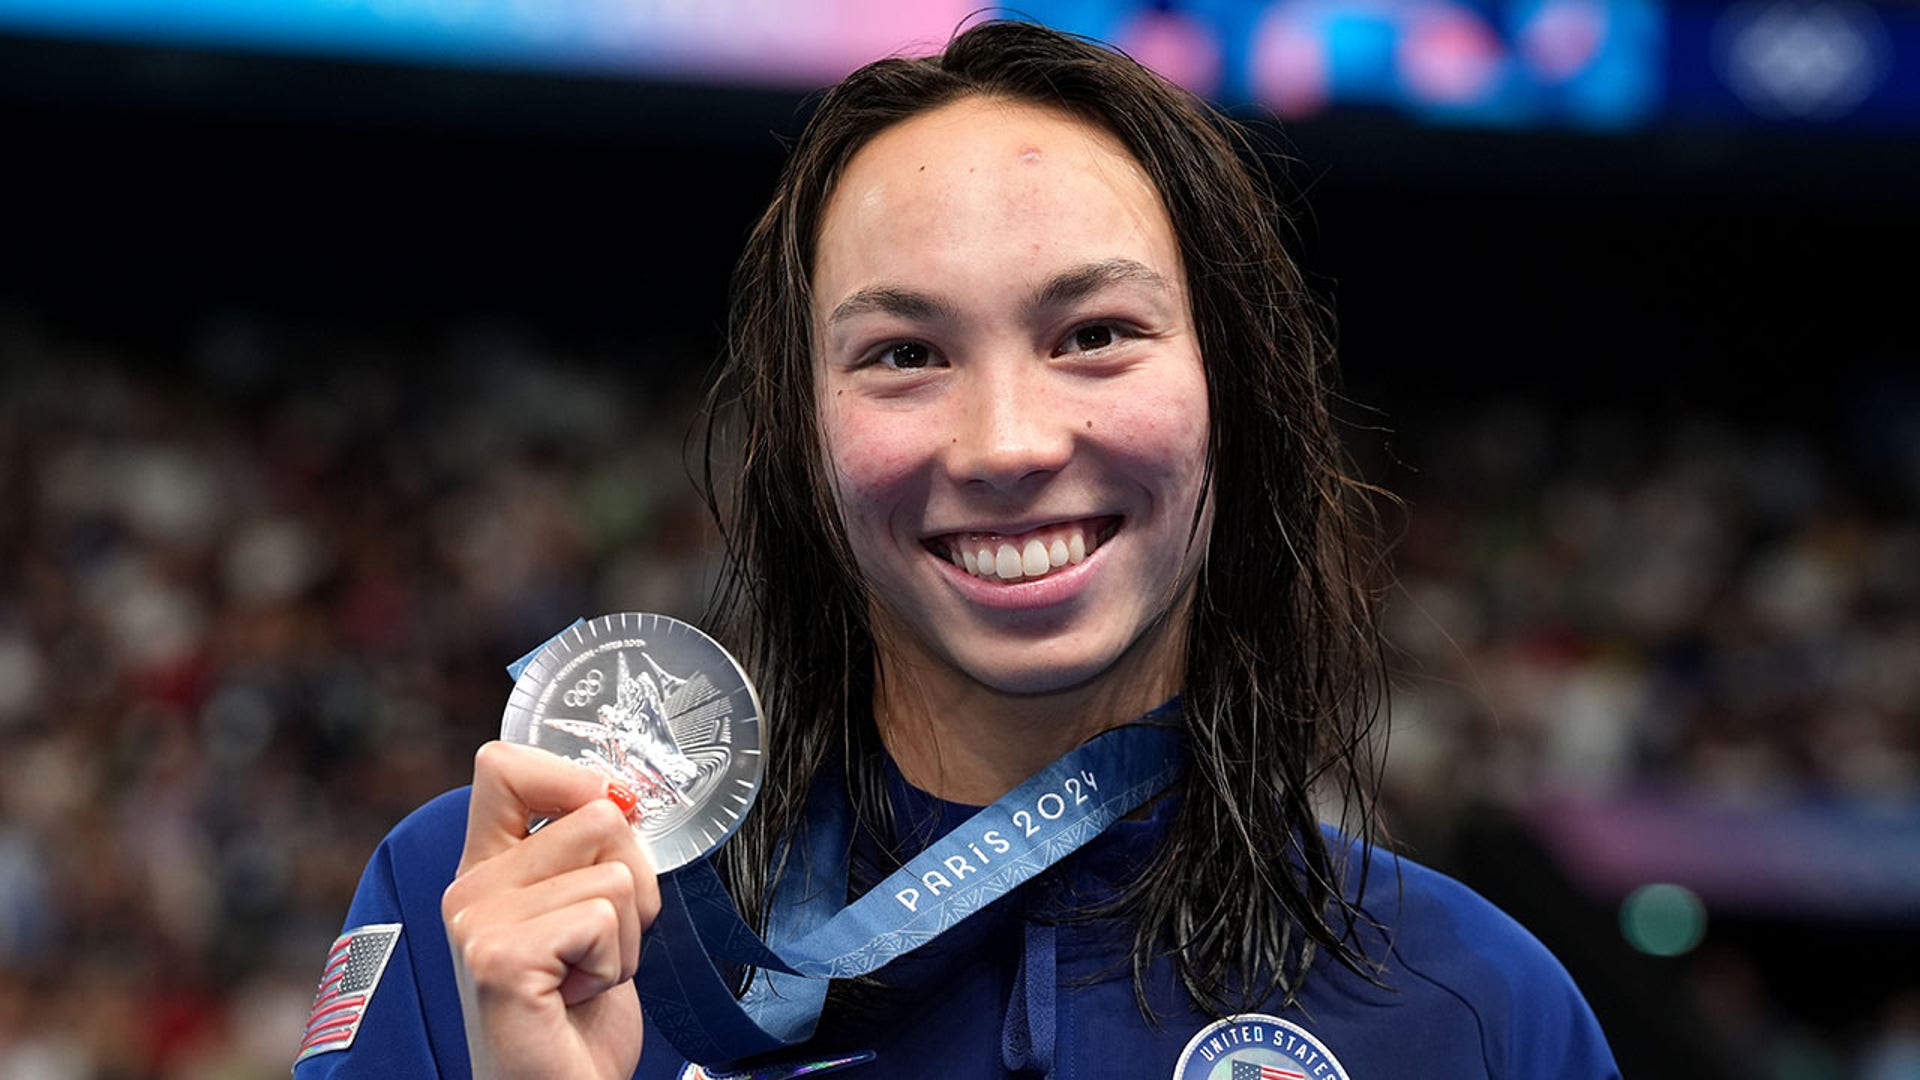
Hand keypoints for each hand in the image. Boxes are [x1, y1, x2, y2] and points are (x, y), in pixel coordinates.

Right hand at [442, 741, 659, 1079]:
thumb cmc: (577, 1016)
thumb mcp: (584, 913)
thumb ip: (589, 852)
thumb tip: (620, 795)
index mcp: (486, 867)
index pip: (504, 765)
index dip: (572, 778)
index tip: (604, 821)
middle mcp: (470, 888)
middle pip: (597, 813)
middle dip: (634, 881)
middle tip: (598, 943)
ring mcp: (478, 922)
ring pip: (615, 871)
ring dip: (628, 931)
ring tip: (586, 973)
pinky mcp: (499, 958)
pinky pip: (604, 915)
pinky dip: (614, 961)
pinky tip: (577, 995)